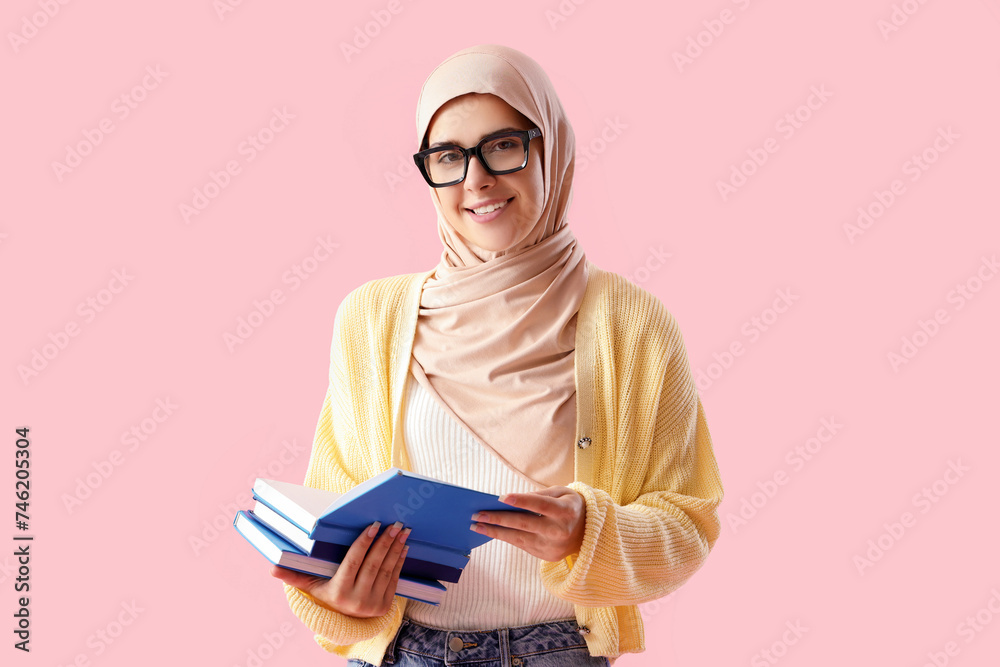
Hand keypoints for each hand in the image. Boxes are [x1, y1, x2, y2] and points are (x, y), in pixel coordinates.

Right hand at [270, 520, 410, 617]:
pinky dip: (399, 561)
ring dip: (396, 548)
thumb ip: (294, 577)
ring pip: (386, 570)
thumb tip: (272, 569)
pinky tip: (403, 546)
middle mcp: (357, 600)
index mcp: (338, 592)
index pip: (354, 562)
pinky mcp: (385, 605)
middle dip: (385, 542)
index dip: (364, 542)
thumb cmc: (326, 596)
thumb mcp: (311, 588)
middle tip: (393, 524)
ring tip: (401, 531)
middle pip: (373, 564)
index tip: (374, 525)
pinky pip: (394, 579)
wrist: (344, 623)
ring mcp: (373, 604)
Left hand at [470, 486, 586, 561]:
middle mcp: (560, 531)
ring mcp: (552, 546)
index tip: (501, 498)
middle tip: (478, 515)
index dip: (521, 501)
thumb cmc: (570, 506)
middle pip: (524, 524)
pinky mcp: (546, 556)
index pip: (540, 505)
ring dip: (495, 532)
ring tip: (477, 526)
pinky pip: (522, 545)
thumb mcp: (561, 493)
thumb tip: (512, 501)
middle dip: (498, 519)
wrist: (588, 533)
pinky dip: (506, 537)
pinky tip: (492, 531)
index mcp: (566, 512)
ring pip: (519, 538)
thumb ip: (539, 495)